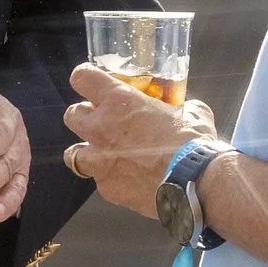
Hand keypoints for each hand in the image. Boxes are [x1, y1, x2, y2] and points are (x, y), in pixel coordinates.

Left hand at [62, 62, 221, 215]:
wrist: (195, 184)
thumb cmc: (193, 145)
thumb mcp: (192, 113)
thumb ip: (180, 107)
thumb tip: (186, 109)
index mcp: (119, 101)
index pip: (83, 78)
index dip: (85, 78)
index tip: (90, 82)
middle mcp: (101, 128)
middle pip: (71, 116)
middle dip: (84, 117)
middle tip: (101, 122)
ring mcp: (100, 161)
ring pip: (74, 154)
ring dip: (89, 152)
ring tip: (107, 156)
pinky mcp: (108, 188)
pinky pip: (101, 181)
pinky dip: (112, 179)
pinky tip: (130, 180)